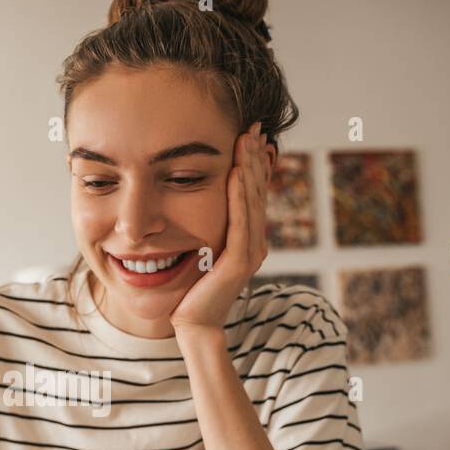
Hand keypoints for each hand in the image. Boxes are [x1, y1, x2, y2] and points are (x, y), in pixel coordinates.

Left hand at [170, 122, 272, 331]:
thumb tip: (203, 200)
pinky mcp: (238, 263)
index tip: (249, 133)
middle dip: (255, 157)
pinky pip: (240, 222)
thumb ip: (210, 227)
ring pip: (251, 202)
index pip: (253, 193)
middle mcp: (255, 242)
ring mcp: (250, 252)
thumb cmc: (192, 289)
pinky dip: (238, 195)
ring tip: (246, 140)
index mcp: (249, 238)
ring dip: (249, 168)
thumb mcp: (204, 249)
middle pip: (257, 191)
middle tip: (253, 125)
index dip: (254, 162)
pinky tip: (236, 173)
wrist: (193, 323)